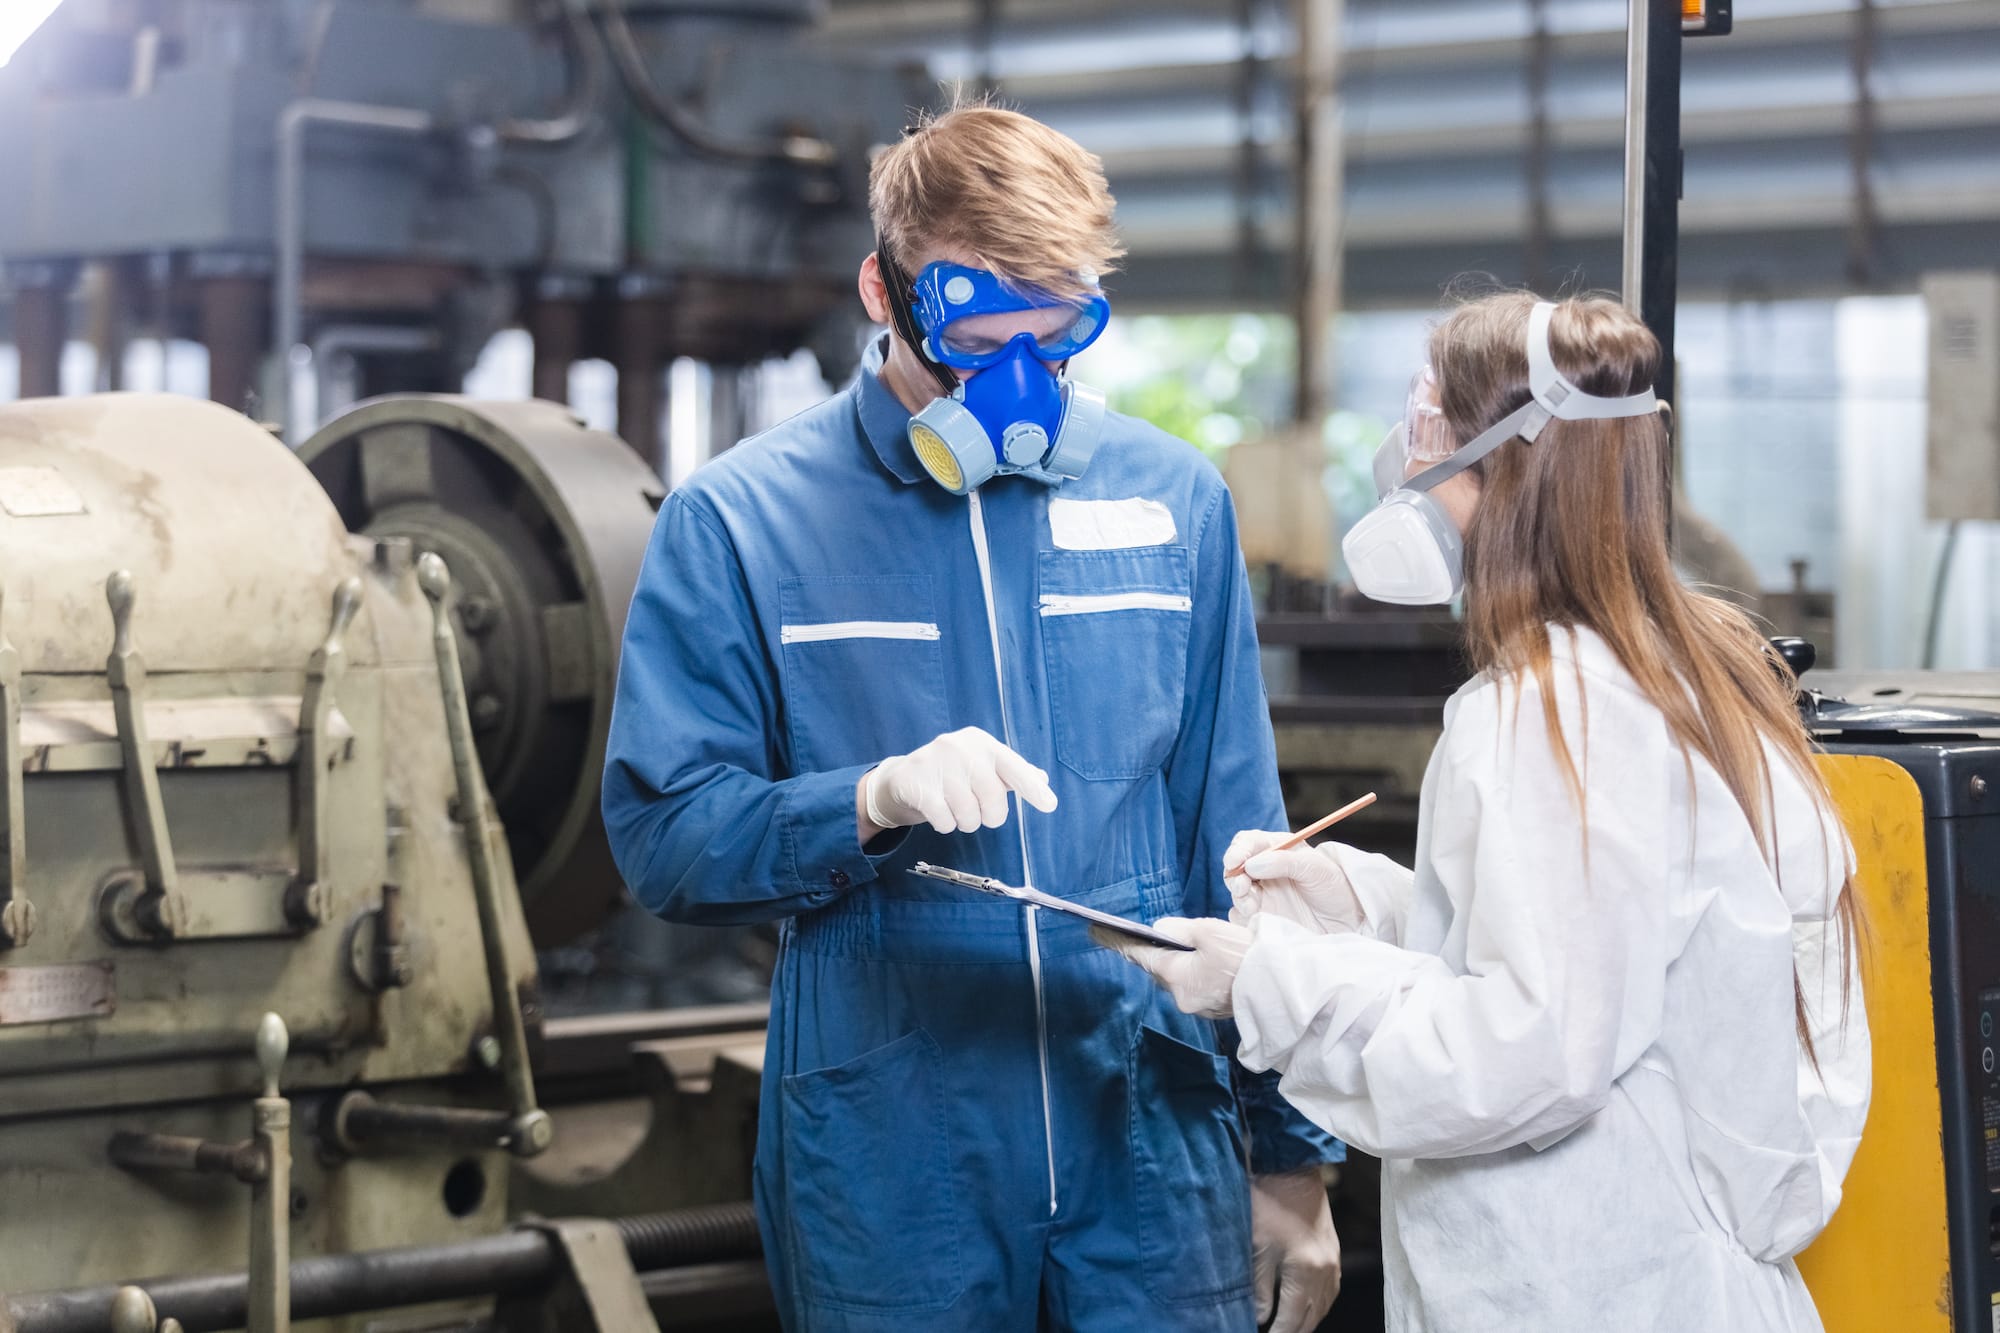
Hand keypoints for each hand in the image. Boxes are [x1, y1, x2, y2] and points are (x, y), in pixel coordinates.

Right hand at [859, 727, 1057, 837]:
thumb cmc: (953, 774)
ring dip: (966, 822)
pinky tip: (939, 812)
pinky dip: (946, 825)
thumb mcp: (983, 768)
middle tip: (980, 813)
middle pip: (993, 797)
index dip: (1031, 787)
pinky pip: (944, 820)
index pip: (1013, 766)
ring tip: (956, 810)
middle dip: (990, 816)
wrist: (903, 777)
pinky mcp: (916, 783)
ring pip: (968, 813)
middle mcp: (960, 747)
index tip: (1050, 804)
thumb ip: (1012, 774)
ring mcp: (936, 763)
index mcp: (982, 743)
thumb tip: (1042, 779)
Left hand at [1090, 916, 1248, 1018]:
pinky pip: (1196, 986)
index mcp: (1177, 977)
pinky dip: (1193, 973)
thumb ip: (1179, 930)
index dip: (1117, 942)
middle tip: (1134, 937)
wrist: (1284, 987)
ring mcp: (1200, 1006)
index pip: (1140, 956)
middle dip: (1149, 953)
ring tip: (1173, 946)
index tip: (1095, 932)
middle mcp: (1183, 997)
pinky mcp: (1217, 1008)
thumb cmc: (1247, 956)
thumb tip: (1159, 931)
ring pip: (1178, 979)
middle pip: (1159, 970)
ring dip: (1175, 963)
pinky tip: (1201, 961)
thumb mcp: (1210, 932)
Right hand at [1223, 831, 1364, 934]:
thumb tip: (1251, 864)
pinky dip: (1242, 917)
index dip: (1237, 850)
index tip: (1235, 862)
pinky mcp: (1261, 916)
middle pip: (1235, 868)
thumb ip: (1283, 862)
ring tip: (1253, 907)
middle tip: (1244, 888)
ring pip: (1236, 893)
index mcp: (1277, 850)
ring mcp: (1262, 894)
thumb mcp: (1315, 868)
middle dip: (1234, 877)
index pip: (1248, 843)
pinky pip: (1240, 916)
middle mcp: (1265, 870)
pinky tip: (1256, 920)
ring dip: (1239, 898)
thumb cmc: (1334, 888)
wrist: (1348, 921)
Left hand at [1250, 1167, 1341, 1332]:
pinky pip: (1330, 1290)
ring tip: (1288, 1328)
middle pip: (1311, 1316)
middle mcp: (1326, 1270)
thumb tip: (1260, 1316)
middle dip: (1293, 1331)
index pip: (1292, 1317)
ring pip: (1323, 1305)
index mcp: (1305, 1270)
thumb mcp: (1256, 1247)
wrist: (1292, 1167)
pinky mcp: (1334, 1251)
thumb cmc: (1269, 1202)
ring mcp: (1333, 1260)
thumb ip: (1258, 1287)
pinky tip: (1306, 1307)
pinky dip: (1317, 1304)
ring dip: (1307, 1321)